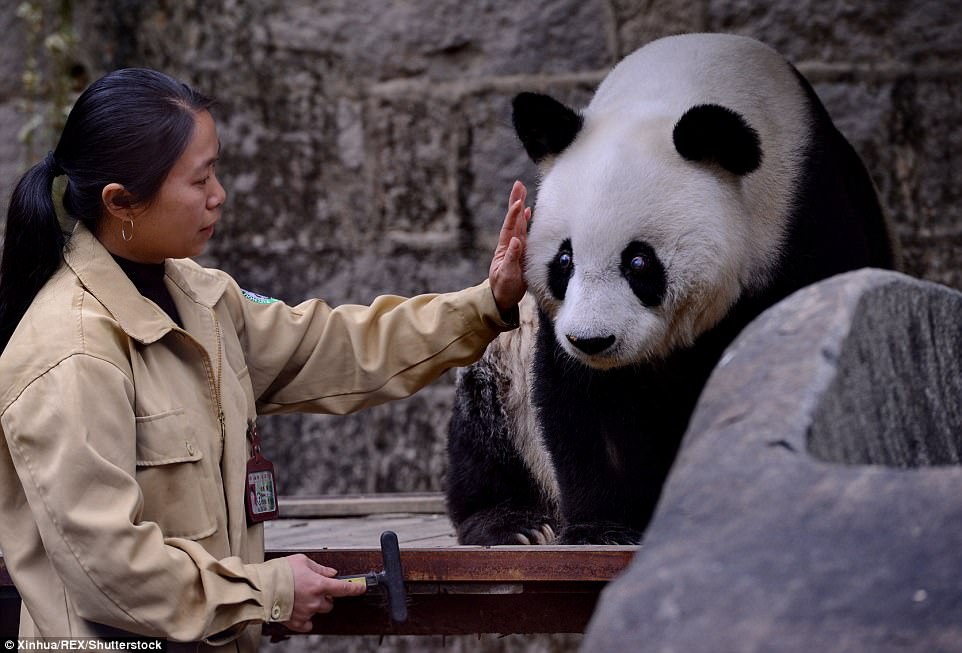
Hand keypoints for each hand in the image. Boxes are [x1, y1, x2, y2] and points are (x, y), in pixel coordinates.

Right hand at [282, 554, 365, 632]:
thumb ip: (320, 568)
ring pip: (318, 612)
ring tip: (300, 596)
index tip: (361, 588)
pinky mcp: (295, 622)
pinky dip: (305, 619)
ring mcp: (306, 613)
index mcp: (319, 585)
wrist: (261, 587)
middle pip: (330, 603)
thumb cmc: (279, 572)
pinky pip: (307, 624)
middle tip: (313, 589)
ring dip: (314, 605)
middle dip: (325, 596)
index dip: (355, 588)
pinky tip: (297, 609)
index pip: (344, 588)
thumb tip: (331, 573)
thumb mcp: (302, 561)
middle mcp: (315, 601)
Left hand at [488, 180, 530, 312]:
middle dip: (516, 201)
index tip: (519, 202)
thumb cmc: (504, 288)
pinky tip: (529, 211)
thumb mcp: (507, 275)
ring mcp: (515, 246)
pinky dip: (525, 220)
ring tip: (522, 190)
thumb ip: (511, 258)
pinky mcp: (521, 250)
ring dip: (521, 206)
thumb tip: (516, 241)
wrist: (502, 297)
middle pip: (514, 219)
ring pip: (519, 222)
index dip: (514, 214)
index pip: (510, 227)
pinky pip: (524, 231)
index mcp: (506, 248)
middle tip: (518, 184)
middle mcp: (510, 244)